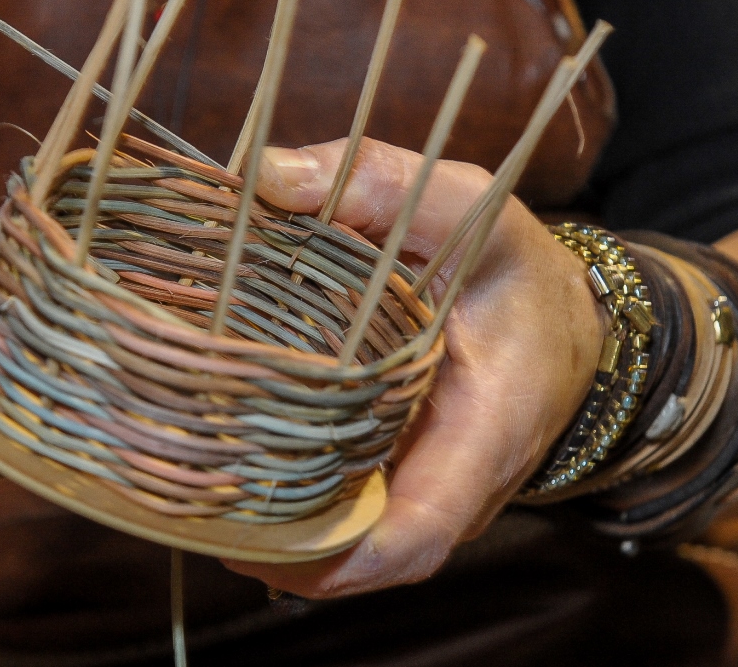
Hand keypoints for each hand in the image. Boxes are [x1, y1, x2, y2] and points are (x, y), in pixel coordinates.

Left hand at [223, 139, 606, 596]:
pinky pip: (338, 508)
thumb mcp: (463, 207)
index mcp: (483, 437)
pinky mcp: (394, 479)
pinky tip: (214, 466)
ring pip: (340, 539)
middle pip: (357, 555)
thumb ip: (376, 184)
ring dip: (266, 526)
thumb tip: (266, 175)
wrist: (561, 313)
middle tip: (176, 502)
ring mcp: (420, 493)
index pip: (415, 540)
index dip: (336, 561)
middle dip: (270, 546)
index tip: (252, 546)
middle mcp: (450, 489)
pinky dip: (281, 498)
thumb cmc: (511, 265)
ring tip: (180, 489)